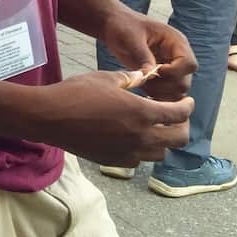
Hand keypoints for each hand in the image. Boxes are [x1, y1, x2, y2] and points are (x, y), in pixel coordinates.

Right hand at [34, 72, 192, 166]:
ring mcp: (129, 152)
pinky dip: (144, 150)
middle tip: (176, 118)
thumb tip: (144, 76)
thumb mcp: (105, 78)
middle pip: (179, 138)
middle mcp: (141, 136)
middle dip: (182, 126)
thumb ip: (130, 79)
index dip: (187, 106)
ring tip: (155, 129)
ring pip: (161, 152)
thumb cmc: (76, 93)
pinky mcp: (115, 161)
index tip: (187, 102)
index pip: (178, 114)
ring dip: (164, 140)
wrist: (49, 117)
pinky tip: (133, 139)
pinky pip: (140, 160)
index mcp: (141, 112)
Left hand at [101, 9, 196, 100]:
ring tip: (140, 82)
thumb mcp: (131, 36)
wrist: (113, 25)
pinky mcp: (160, 77)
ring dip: (159, 93)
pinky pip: (166, 93)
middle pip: (184, 81)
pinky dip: (155, 95)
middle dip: (164, 85)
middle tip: (143, 79)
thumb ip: (142, 54)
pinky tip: (140, 87)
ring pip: (176, 91)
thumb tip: (150, 73)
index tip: (155, 71)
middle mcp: (177, 56)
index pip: (189, 64)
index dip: (174, 72)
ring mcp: (170, 68)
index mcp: (175, 42)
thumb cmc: (123, 25)